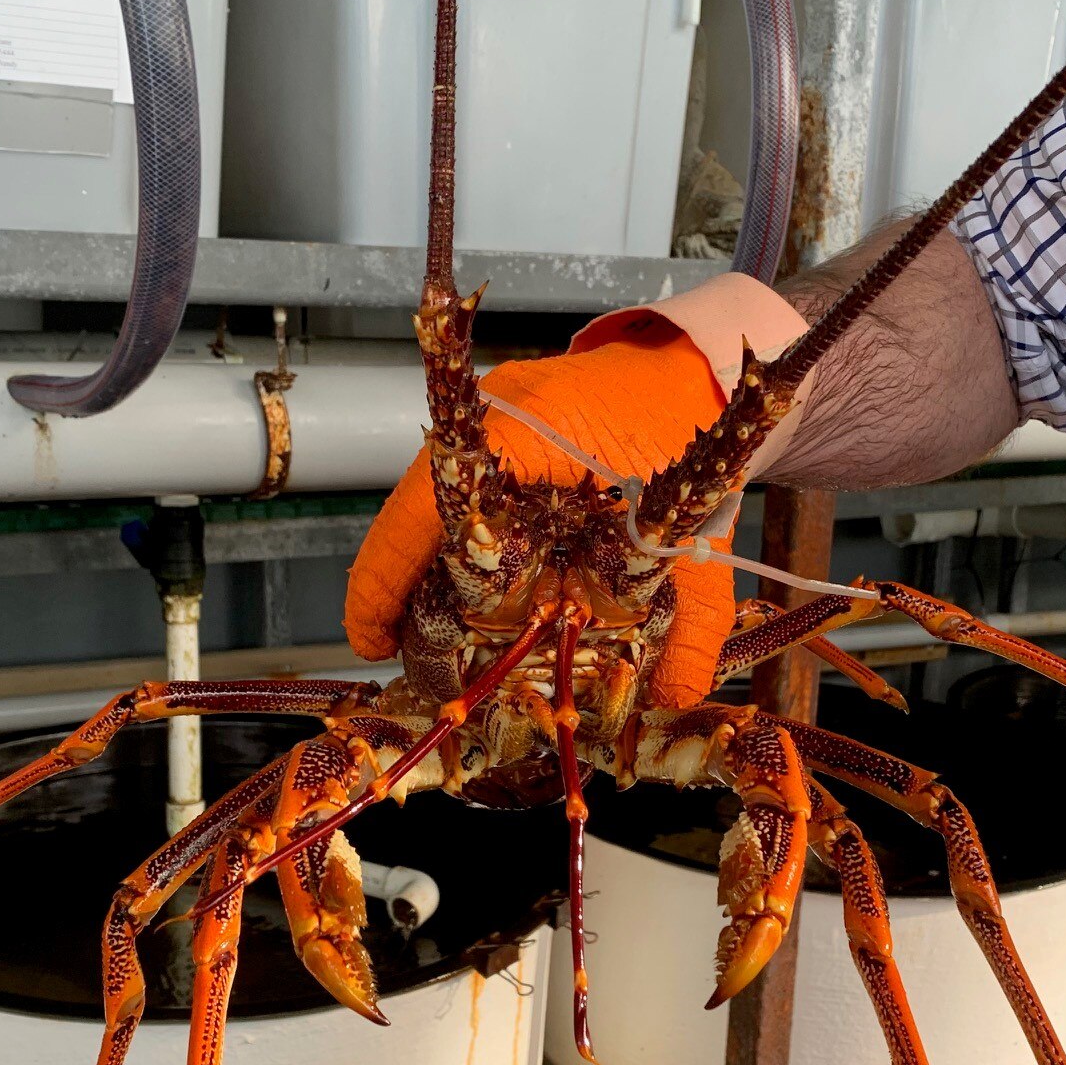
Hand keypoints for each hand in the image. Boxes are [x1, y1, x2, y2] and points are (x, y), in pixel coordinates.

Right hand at [343, 321, 742, 709]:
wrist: (696, 368)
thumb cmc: (688, 432)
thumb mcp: (693, 527)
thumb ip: (693, 617)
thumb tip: (673, 696)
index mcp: (518, 434)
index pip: (418, 514)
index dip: (383, 586)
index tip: (369, 643)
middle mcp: (486, 425)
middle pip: (415, 528)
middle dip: (409, 604)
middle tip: (418, 670)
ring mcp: (486, 429)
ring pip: (434, 522)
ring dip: (435, 585)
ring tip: (442, 651)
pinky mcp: (499, 443)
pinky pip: (462, 508)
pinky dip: (462, 559)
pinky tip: (476, 608)